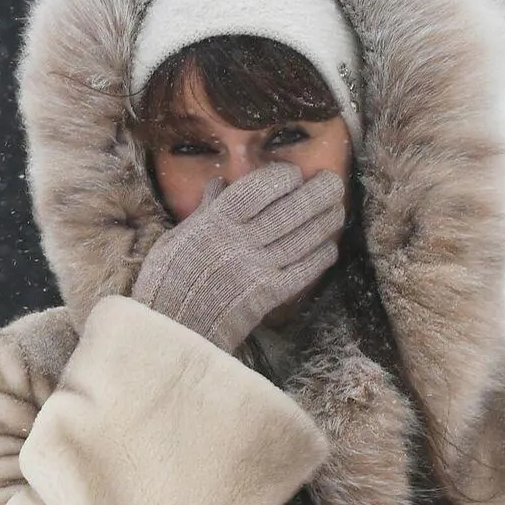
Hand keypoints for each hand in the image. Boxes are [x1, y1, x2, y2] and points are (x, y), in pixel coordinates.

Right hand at [131, 163, 344, 351]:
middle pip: (289, 211)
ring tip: (337, 210)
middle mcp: (238, 243)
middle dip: (317, 194)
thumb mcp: (177, 238)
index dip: (282, 177)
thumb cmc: (168, 280)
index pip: (257, 190)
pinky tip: (329, 247)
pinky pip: (302, 272)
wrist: (171, 331)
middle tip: (332, 182)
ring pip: (302, 238)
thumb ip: (204, 210)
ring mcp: (255, 270)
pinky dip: (319, 257)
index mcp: (214, 223)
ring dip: (325, 222)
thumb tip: (220, 183)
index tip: (293, 173)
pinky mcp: (266, 296)